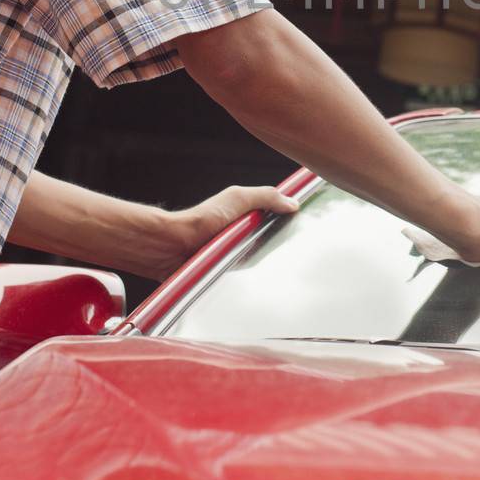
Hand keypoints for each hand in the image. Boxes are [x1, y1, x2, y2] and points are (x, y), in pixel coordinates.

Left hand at [140, 185, 299, 279]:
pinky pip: (247, 280)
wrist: (173, 248)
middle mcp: (241, 235)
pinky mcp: (226, 276)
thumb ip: (265, 196)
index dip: (292, 222)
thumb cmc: (201, 221)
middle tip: (296, 252)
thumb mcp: (237, 199)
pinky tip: (260, 282)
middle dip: (283, 247)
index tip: (306, 226)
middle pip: (273, 243)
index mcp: (246, 216)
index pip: (277, 218)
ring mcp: (234, 256)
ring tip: (277, 268)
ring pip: (262, 263)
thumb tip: (293, 203)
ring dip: (268, 266)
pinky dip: (254, 281)